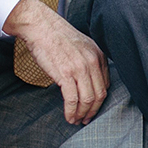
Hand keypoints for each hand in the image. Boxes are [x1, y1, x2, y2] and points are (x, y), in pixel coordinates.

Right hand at [2, 0, 108, 124]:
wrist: (41, 26)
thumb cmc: (57, 37)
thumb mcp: (82, 46)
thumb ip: (89, 61)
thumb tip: (89, 81)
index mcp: (99, 55)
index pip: (106, 84)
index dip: (100, 100)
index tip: (93, 108)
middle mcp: (93, 62)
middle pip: (99, 94)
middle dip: (93, 111)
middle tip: (86, 120)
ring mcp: (80, 68)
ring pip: (87, 99)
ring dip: (82, 114)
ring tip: (76, 121)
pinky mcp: (65, 74)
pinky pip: (72, 99)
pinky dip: (71, 111)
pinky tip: (68, 116)